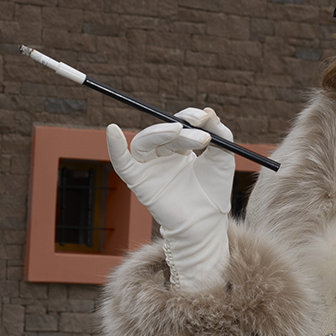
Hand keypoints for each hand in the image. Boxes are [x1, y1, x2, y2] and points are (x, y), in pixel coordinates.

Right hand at [106, 108, 236, 288]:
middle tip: (202, 137)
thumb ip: (219, 132)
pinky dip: (115, 147)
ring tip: (183, 135)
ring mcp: (148, 168)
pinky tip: (112, 131)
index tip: (204, 118)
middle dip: (181, 130)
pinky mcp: (138, 181)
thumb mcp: (223, 157)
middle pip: (162, 133)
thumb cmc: (214, 193)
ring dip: (161, 133)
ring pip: (144, 141)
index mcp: (179, 149)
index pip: (178, 124)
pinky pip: (121, 162)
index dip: (189, 116)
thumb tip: (207, 112)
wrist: (206, 222)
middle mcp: (161, 156)